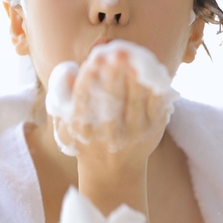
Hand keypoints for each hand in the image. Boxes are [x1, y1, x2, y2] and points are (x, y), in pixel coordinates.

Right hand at [57, 50, 170, 168]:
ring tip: (132, 57)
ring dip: (134, 78)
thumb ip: (66, 96)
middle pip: (112, 99)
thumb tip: (70, 71)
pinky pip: (156, 105)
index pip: (84, 100)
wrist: (113, 170)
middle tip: (116, 52)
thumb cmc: (87, 137)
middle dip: (114, 75)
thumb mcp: (67, 123)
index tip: (93, 61)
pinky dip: (154, 87)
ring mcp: (133, 132)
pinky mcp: (153, 129)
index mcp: (83, 129)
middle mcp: (108, 133)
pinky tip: (149, 70)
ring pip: (135, 101)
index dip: (89, 80)